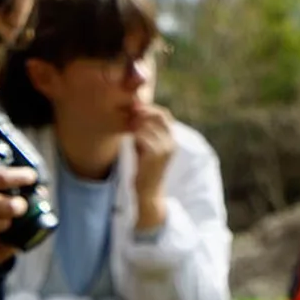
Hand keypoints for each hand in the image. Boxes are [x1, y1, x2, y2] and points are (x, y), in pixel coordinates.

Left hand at [130, 103, 176, 228]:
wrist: (147, 192)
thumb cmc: (145, 168)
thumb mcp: (146, 146)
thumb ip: (144, 130)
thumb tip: (134, 110)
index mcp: (172, 140)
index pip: (165, 115)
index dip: (151, 108)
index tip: (136, 108)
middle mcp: (171, 143)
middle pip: (158, 116)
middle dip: (143, 113)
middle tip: (129, 114)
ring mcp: (164, 148)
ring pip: (147, 125)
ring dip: (135, 124)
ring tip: (128, 128)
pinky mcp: (155, 154)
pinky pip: (142, 136)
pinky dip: (134, 135)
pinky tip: (129, 139)